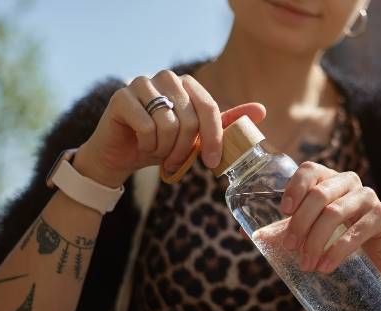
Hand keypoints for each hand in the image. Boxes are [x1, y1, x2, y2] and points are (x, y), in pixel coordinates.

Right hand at [75, 69, 265, 186]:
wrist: (119, 156)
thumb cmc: (159, 145)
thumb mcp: (195, 137)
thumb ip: (223, 123)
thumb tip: (261, 110)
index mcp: (186, 83)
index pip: (209, 108)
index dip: (213, 138)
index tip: (211, 163)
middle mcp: (165, 77)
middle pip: (190, 118)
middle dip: (185, 149)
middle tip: (175, 163)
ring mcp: (141, 83)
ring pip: (168, 124)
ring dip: (166, 149)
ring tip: (158, 154)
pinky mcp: (121, 97)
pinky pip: (146, 127)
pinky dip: (147, 145)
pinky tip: (140, 145)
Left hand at [279, 161, 380, 280]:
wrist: (379, 261)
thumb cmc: (339, 239)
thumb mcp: (309, 232)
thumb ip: (284, 230)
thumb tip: (252, 235)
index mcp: (328, 179)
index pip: (310, 170)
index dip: (295, 187)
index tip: (284, 211)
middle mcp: (348, 182)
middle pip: (319, 193)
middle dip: (300, 223)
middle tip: (290, 248)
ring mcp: (368, 197)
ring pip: (335, 212)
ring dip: (316, 240)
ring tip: (306, 264)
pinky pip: (358, 229)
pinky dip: (338, 250)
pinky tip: (326, 266)